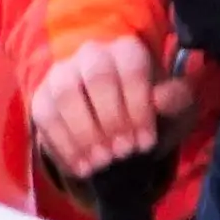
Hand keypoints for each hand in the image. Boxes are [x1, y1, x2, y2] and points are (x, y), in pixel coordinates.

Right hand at [28, 34, 196, 180]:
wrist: (118, 125)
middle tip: (122, 153)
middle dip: (110, 119)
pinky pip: (45, 117)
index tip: (145, 143)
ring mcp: (63, 74)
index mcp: (128, 51)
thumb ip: (176, 100)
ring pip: (65, 94)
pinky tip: (81, 168)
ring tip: (100, 163)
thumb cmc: (150, 112)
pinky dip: (63, 146)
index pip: (131, 70)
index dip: (138, 108)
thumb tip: (162, 100)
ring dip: (83, 133)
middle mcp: (92, 55)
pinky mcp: (43, 98)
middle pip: (96, 77)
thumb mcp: (175, 109)